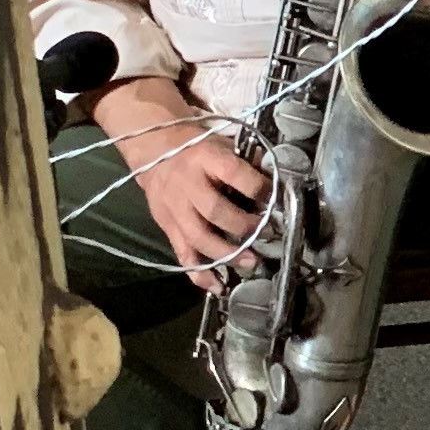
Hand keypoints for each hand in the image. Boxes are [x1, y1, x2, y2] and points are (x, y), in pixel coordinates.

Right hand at [100, 78, 271, 282]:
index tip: (276, 199)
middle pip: (215, 211)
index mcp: (205, 159)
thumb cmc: (195, 147)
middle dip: (244, 226)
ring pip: (199, 237)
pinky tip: (217, 286)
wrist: (153, 149)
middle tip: (267, 234)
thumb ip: (243, 163)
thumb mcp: (220, 143)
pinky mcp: (167, 226)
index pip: (234, 174)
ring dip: (226, 254)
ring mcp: (175, 208)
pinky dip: (199, 273)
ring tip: (250, 262)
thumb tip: (275, 183)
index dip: (257, 188)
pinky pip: (183, 254)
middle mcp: (188, 185)